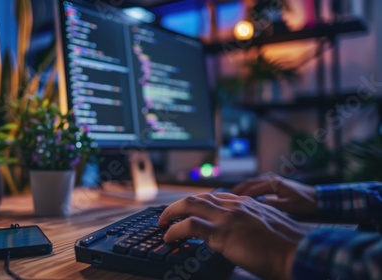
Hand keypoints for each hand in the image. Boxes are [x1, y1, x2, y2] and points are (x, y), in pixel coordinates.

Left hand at [159, 193, 306, 279]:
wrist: (300, 253)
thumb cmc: (290, 246)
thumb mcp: (270, 227)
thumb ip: (252, 224)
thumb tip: (241, 233)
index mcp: (246, 203)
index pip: (214, 197)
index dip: (197, 203)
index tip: (188, 210)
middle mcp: (235, 205)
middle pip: (197, 197)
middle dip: (178, 205)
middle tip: (167, 216)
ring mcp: (228, 218)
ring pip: (190, 206)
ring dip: (171, 214)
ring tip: (162, 224)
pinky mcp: (223, 233)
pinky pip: (190, 227)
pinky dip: (175, 231)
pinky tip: (169, 238)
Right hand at [231, 175, 316, 216]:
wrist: (319, 198)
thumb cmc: (306, 203)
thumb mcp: (290, 206)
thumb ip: (274, 204)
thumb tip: (257, 205)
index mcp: (274, 183)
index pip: (253, 188)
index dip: (241, 195)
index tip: (231, 202)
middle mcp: (272, 179)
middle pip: (249, 183)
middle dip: (237, 189)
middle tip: (225, 197)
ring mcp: (273, 181)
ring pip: (252, 183)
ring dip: (242, 189)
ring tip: (231, 196)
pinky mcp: (275, 185)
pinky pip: (257, 186)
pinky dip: (249, 190)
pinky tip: (245, 196)